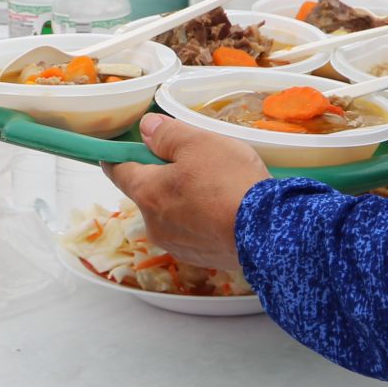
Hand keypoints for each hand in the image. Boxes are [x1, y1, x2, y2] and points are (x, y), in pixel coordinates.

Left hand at [105, 114, 268, 272]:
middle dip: (163, 176)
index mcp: (147, 194)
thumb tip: (145, 129)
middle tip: (192, 160)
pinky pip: (192, 231)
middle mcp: (154, 224)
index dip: (118, 155)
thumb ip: (166, 134)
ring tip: (216, 186)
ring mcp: (177, 245)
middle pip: (148, 192)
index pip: (118, 171)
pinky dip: (201, 218)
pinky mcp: (200, 257)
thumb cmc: (229, 182)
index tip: (122, 147)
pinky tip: (225, 209)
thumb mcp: (198, 143)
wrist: (269, 232)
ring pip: (171, 213)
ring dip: (183, 198)